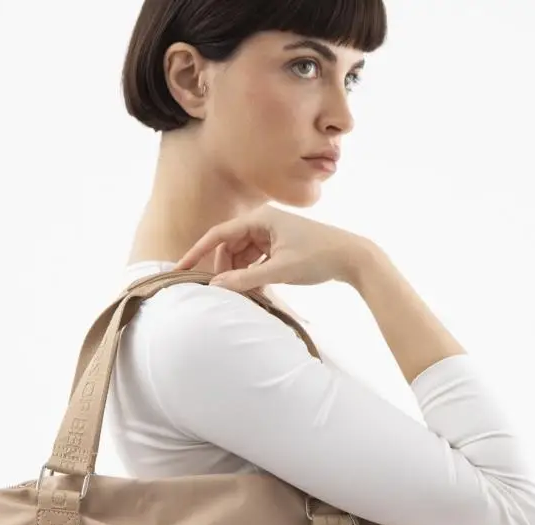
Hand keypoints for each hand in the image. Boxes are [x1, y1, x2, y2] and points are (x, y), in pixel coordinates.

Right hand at [173, 203, 374, 291]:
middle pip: (229, 247)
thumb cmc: (318, 257)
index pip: (218, 234)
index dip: (197, 252)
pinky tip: (258, 292)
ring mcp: (272, 234)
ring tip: (247, 295)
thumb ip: (246, 280)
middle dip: (225, 270)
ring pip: (242, 256)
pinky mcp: (280, 246)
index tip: (181, 269)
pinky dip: (253, 276)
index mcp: (261, 219)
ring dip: (240, 275)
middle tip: (225, 293)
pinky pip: (255, 261)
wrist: (352, 257)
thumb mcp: (279, 271)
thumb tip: (216, 287)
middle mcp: (263, 222)